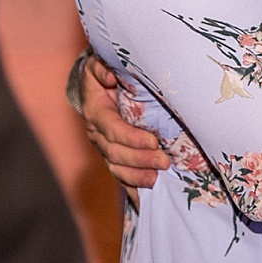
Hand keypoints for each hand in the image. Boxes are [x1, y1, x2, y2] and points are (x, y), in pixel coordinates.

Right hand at [78, 53, 166, 207]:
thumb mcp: (99, 63)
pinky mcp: (114, 155)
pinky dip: (132, 187)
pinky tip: (144, 199)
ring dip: (136, 176)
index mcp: (96, 112)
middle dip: (139, 159)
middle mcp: (97, 133)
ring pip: (116, 167)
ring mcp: (104, 147)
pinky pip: (120, 175)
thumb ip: (103, 68)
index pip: (112, 129)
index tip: (153, 141)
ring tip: (156, 181)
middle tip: (164, 162)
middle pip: (115, 153)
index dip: (131, 137)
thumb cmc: (104, 71)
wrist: (98, 82)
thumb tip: (111, 76)